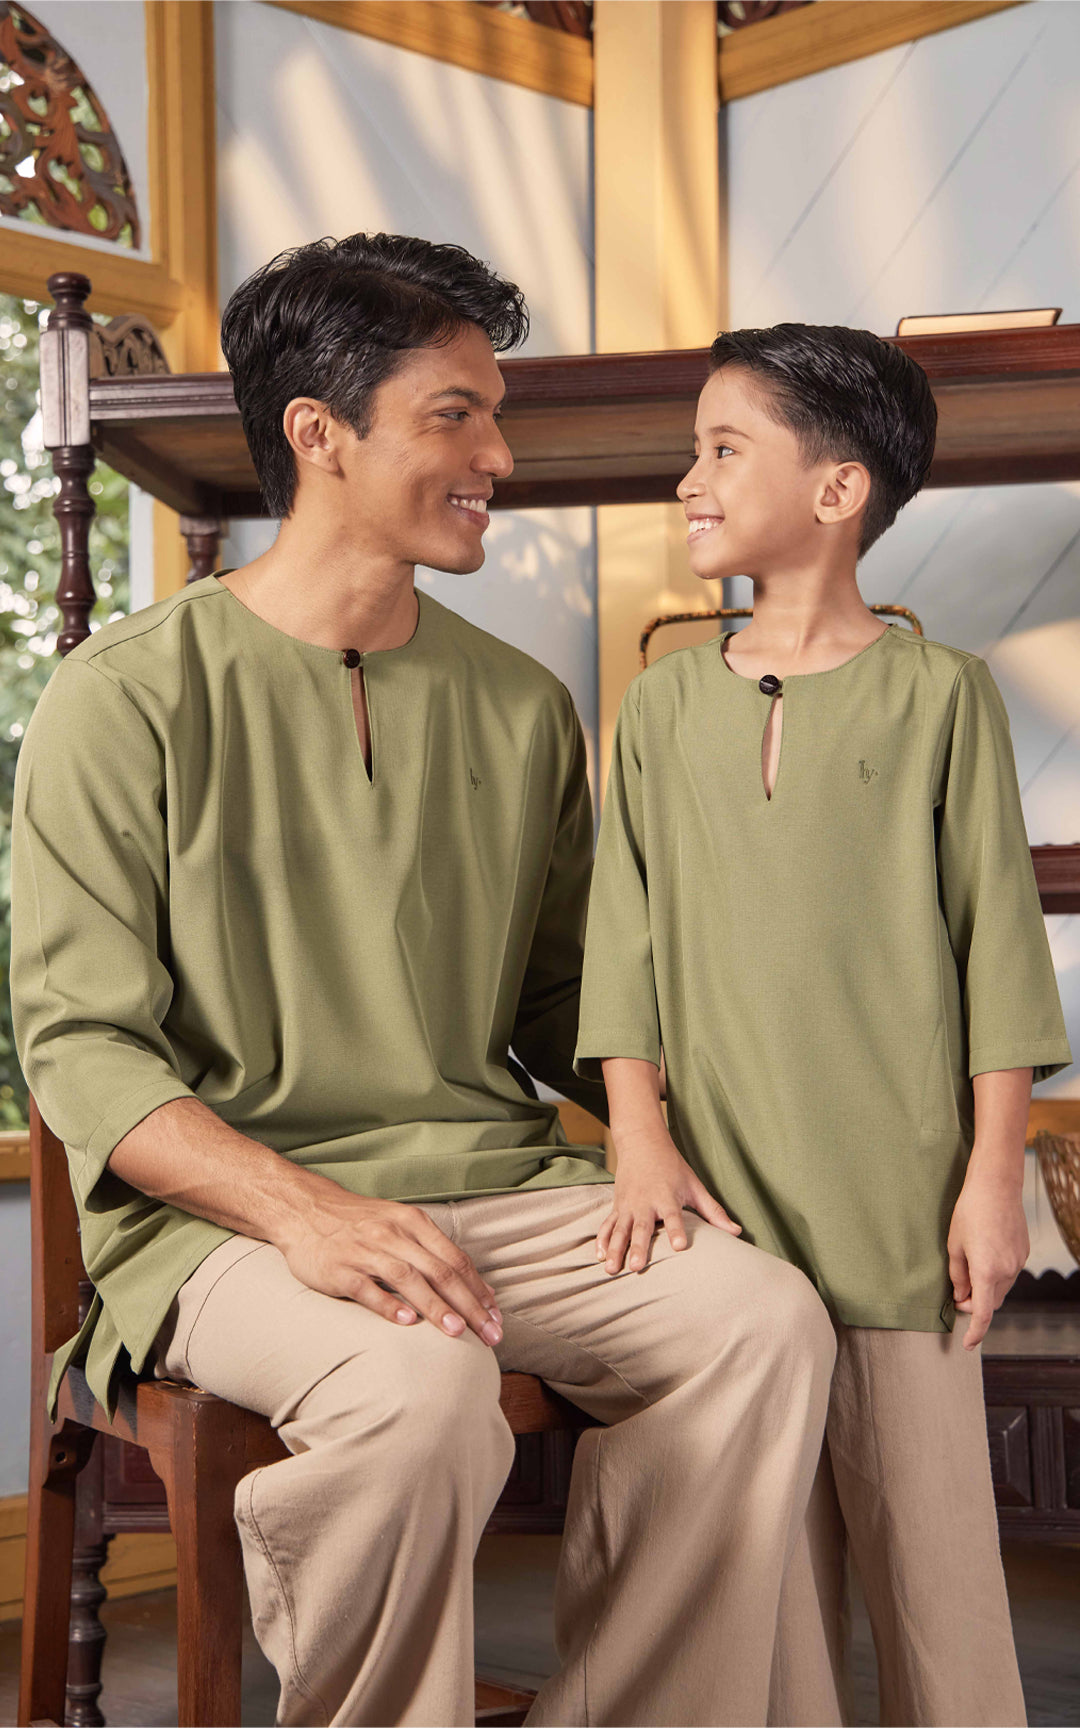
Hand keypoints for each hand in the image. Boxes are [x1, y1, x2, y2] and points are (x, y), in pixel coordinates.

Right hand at [276, 1189, 502, 1344]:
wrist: (304, 1210)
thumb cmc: (358, 1222)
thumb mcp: (398, 1223)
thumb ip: (431, 1251)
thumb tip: (470, 1284)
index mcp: (412, 1223)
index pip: (455, 1259)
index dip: (478, 1290)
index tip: (496, 1317)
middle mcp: (393, 1235)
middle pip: (440, 1272)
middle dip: (469, 1306)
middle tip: (489, 1335)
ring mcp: (366, 1251)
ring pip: (408, 1279)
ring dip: (435, 1306)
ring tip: (456, 1332)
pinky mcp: (340, 1269)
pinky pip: (367, 1288)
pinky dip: (388, 1305)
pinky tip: (406, 1322)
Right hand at [598, 1126, 740, 1273]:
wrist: (642, 1143)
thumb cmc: (672, 1167)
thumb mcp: (694, 1185)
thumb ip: (713, 1211)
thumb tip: (737, 1233)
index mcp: (666, 1196)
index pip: (673, 1216)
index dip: (676, 1231)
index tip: (679, 1247)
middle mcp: (645, 1202)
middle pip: (641, 1228)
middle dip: (638, 1247)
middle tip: (636, 1267)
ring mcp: (628, 1204)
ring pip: (619, 1230)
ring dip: (615, 1250)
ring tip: (611, 1270)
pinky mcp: (617, 1206)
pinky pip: (607, 1225)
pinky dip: (602, 1240)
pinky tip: (599, 1256)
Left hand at [947, 1168, 1028, 1349]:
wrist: (996, 1186)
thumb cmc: (970, 1212)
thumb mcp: (954, 1245)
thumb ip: (957, 1275)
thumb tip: (961, 1295)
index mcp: (987, 1272)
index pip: (983, 1314)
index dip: (975, 1332)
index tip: (967, 1344)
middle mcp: (1007, 1271)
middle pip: (991, 1303)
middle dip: (974, 1306)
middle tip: (958, 1295)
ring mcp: (1018, 1262)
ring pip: (1001, 1289)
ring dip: (985, 1289)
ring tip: (969, 1271)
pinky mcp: (1023, 1253)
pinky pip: (1008, 1273)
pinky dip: (996, 1276)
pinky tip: (984, 1256)